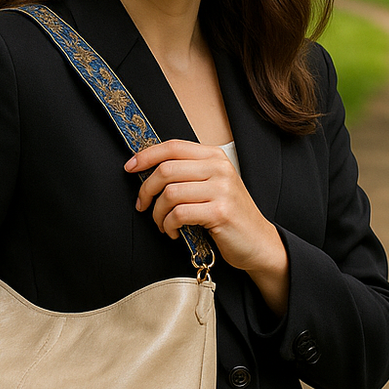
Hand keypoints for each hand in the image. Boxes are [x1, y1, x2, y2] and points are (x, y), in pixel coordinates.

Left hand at [126, 140, 289, 314]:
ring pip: (170, 193)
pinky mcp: (219, 212)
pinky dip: (169, 226)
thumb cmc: (229, 215)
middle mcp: (219, 168)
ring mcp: (221, 190)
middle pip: (166, 169)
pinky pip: (179, 214)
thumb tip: (147, 169)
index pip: (173, 146)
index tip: (130, 167)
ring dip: (157, 213)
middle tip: (143, 205)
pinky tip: (174, 232)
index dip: (146, 155)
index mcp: (215, 157)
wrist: (258, 242)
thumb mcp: (212, 185)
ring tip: (162, 224)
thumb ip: (188, 173)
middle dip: (146, 190)